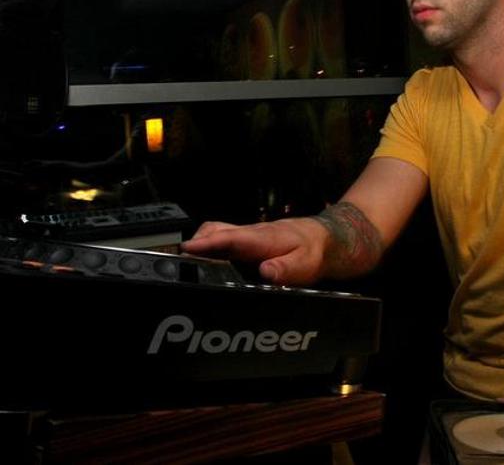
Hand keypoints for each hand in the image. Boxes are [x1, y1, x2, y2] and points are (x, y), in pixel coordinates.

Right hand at [181, 218, 328, 285]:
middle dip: (195, 244)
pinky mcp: (245, 242)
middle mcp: (249, 234)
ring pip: (215, 234)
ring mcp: (245, 237)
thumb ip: (286, 269)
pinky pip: (222, 241)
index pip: (230, 238)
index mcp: (261, 238)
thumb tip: (265, 272)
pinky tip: (205, 266)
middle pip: (214, 231)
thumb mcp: (305, 264)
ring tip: (187, 267)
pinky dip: (209, 248)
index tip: (187, 249)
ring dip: (200, 245)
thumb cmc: (314, 251)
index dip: (207, 243)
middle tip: (179, 264)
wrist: (324, 239)